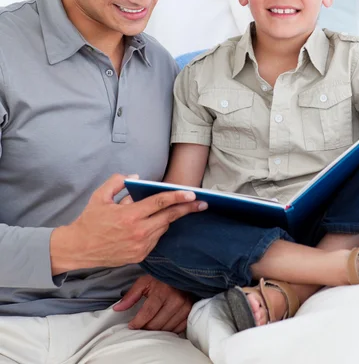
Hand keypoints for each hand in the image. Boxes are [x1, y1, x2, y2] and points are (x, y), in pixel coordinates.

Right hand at [50, 174, 207, 273]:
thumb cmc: (89, 221)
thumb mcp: (100, 196)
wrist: (79, 249)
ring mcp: (140, 246)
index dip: (177, 197)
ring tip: (174, 210)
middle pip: (169, 217)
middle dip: (187, 209)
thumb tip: (136, 178)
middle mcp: (138, 232)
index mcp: (129, 216)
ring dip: (169, 219)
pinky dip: (158, 230)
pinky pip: (156, 239)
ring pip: (163, 228)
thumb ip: (118, 182)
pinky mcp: (140, 256)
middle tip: (203, 203)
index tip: (192, 193)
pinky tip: (155, 224)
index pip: (159, 203)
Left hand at [114, 275, 192, 332]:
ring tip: (151, 324)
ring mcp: (185, 306)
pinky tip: (163, 323)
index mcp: (163, 291)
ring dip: (157, 330)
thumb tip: (117, 309)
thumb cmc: (162, 278)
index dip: (137, 322)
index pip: (147, 313)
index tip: (131, 325)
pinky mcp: (190, 311)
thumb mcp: (145, 281)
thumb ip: (131, 295)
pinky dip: (169, 329)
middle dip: (145, 327)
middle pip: (156, 324)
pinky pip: (177, 329)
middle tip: (140, 325)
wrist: (183, 273)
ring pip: (166, 329)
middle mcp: (176, 299)